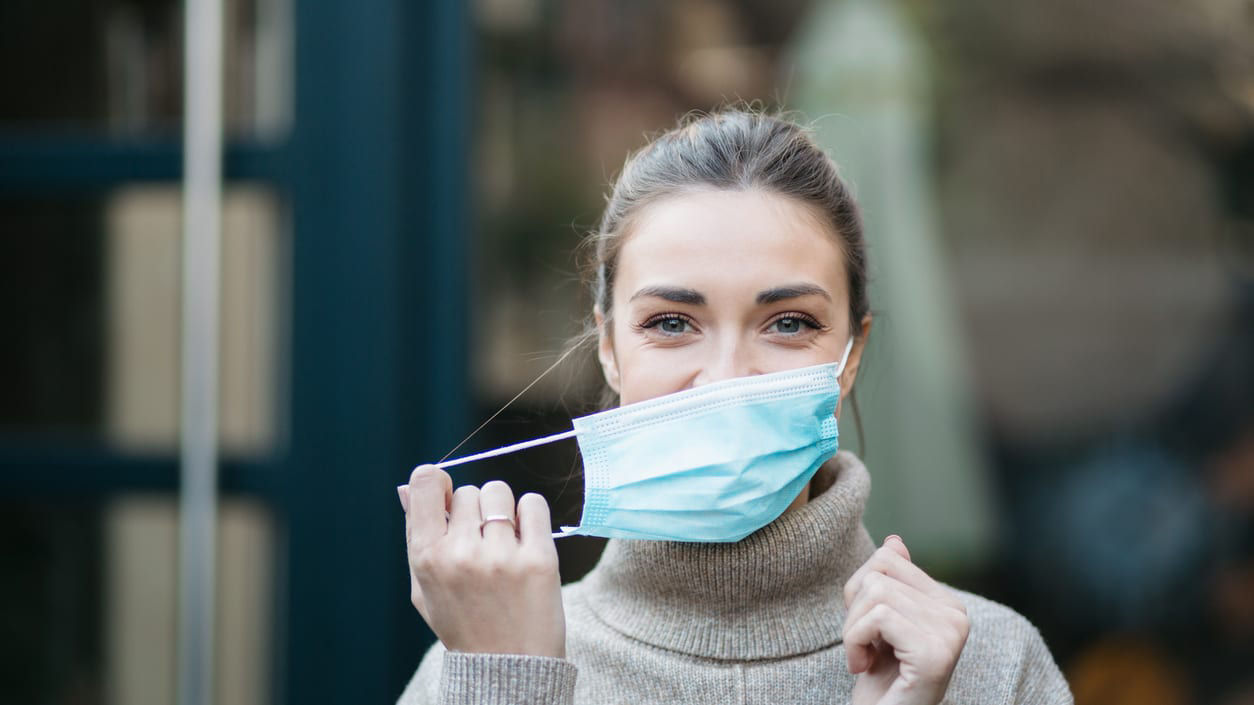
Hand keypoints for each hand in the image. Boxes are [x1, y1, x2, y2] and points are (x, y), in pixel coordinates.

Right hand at [398, 465, 565, 657]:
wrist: (507, 668)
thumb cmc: (463, 625)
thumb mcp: (424, 588)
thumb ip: (416, 537)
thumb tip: (407, 489)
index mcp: (427, 558)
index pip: (426, 483)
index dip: (440, 483)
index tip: (450, 498)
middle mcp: (461, 553)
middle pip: (469, 491)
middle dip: (475, 511)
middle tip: (482, 543)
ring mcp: (501, 555)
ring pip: (500, 492)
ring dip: (504, 510)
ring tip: (505, 542)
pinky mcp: (539, 558)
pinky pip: (534, 504)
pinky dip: (531, 515)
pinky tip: (526, 540)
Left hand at [843, 535, 969, 704]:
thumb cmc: (881, 679)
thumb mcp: (879, 624)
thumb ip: (890, 582)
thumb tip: (894, 540)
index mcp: (947, 603)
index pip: (888, 557)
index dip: (860, 589)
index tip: (865, 627)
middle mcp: (957, 614)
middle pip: (878, 572)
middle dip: (854, 610)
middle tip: (861, 647)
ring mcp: (950, 632)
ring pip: (875, 592)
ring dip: (852, 630)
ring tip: (863, 658)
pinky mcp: (935, 651)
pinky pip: (878, 617)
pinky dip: (855, 642)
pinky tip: (862, 667)